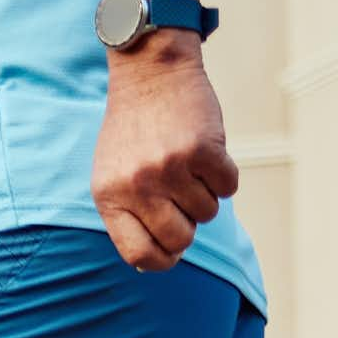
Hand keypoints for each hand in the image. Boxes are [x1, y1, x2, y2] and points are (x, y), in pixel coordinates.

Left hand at [93, 37, 237, 270]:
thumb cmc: (133, 131)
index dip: (163, 258)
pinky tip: (206, 152)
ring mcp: (168, 168)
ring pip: (208, 213)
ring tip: (187, 163)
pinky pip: (228, 186)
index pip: (140, 255)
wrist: (150, 74)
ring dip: (205, 192)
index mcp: (109, 196)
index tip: (171, 246)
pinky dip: (224, 174)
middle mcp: (136, 185)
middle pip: (180, 240)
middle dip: (189, 224)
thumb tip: (152, 264)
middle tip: (181, 196)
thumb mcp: (112, 174)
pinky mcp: (201, 150)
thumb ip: (127, 216)